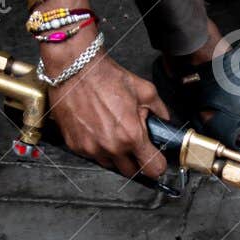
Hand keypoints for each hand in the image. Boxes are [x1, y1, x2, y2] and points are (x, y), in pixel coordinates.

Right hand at [46, 50, 172, 178]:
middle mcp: (111, 146)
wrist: (74, 68)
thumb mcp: (144, 90)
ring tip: (113, 132)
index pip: (153, 169)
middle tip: (134, 144)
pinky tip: (97, 129)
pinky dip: (96, 147)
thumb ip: (159, 110)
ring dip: (115, 155)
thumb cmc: (105, 76)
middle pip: (131, 171)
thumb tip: (164, 120)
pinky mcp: (75, 145)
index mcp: (131, 135)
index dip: (157, 164)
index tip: (156, 158)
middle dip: (136, 160)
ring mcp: (91, 148)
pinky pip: (91, 155)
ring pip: (110, 165)